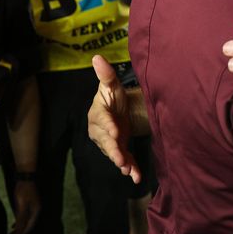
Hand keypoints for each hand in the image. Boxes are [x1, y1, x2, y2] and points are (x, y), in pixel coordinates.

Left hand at [9, 180, 38, 233]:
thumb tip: (19, 231)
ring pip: (25, 221)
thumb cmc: (24, 190)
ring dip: (19, 228)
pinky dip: (19, 222)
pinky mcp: (28, 204)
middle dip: (19, 233)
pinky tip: (14, 224)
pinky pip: (24, 216)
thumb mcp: (21, 205)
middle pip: (27, 224)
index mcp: (35, 211)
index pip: (29, 226)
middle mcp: (35, 210)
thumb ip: (21, 218)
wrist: (25, 176)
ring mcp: (32, 207)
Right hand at [88, 55, 141, 182]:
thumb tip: (96, 57)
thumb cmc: (113, 96)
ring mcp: (111, 142)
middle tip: (120, 158)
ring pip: (115, 152)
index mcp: (98, 114)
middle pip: (106, 141)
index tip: (115, 130)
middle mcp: (101, 131)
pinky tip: (136, 177)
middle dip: (113, 150)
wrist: (120, 110)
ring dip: (121, 161)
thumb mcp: (111, 85)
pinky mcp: (120, 149)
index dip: (108, 126)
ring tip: (127, 169)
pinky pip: (124, 160)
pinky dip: (130, 168)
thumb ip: (106, 74)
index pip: (102, 120)